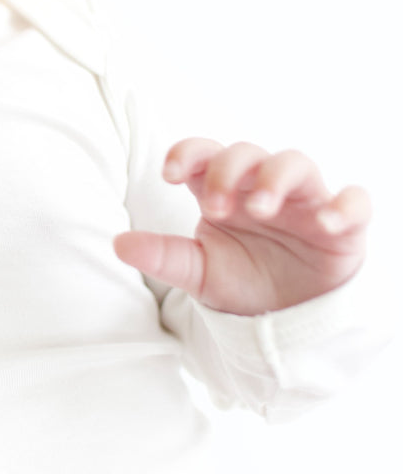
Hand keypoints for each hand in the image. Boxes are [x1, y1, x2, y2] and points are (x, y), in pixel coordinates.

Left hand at [114, 137, 370, 314]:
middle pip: (246, 153)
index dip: (188, 153)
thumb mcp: (198, 272)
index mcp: (223, 190)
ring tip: (260, 209)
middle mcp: (262, 187)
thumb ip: (163, 255)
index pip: (204, 153)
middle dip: (228, 171)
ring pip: (295, 162)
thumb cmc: (241, 281)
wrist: (287, 320)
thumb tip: (118, 244)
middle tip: (215, 206)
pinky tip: (328, 222)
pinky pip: (354, 201)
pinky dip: (345, 205)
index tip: (170, 174)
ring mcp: (304, 202)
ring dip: (276, 178)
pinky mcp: (343, 226)